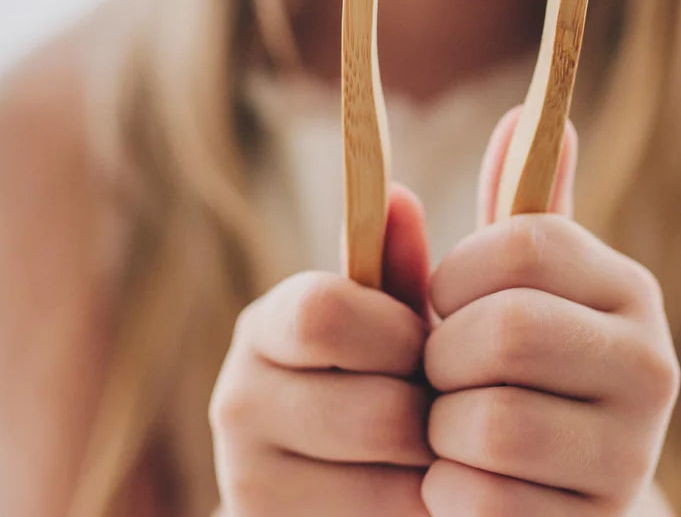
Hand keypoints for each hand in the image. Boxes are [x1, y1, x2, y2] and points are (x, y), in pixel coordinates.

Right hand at [210, 184, 434, 515]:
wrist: (323, 482)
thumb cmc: (370, 376)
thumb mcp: (382, 321)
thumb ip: (395, 265)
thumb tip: (402, 195)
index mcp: (264, 328)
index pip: (324, 314)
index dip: (396, 331)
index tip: (425, 344)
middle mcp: (237, 404)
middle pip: (375, 412)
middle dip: (430, 410)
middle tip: (443, 408)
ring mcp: (250, 484)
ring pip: (391, 482)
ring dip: (437, 468)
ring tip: (438, 453)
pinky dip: (425, 511)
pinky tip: (420, 494)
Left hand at [421, 109, 679, 515]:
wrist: (557, 489)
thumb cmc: (518, 364)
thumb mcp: (516, 283)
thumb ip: (516, 203)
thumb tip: (520, 112)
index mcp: (628, 287)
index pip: (523, 243)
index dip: (455, 273)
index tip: (441, 300)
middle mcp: (652, 364)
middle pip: (507, 332)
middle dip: (442, 357)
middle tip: (438, 373)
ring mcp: (637, 455)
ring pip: (494, 424)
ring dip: (442, 430)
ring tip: (450, 427)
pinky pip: (488, 503)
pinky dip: (449, 493)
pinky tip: (459, 483)